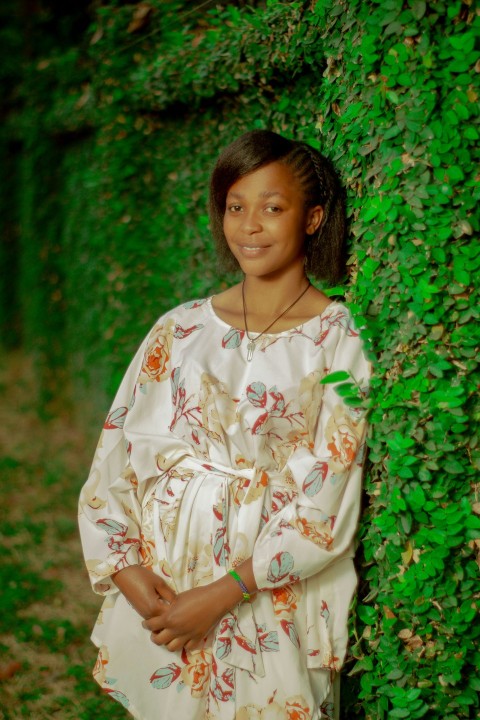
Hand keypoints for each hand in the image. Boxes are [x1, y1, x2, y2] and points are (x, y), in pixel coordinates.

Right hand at [112, 565, 175, 619]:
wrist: (123, 574)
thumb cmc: (141, 576)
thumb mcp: (159, 582)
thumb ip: (170, 594)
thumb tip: (178, 602)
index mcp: (154, 608)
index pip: (170, 615)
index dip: (178, 611)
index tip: (184, 604)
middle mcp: (148, 615)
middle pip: (164, 620)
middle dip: (173, 615)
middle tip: (181, 606)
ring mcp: (143, 614)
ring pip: (158, 620)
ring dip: (165, 615)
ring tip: (173, 606)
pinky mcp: (140, 611)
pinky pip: (152, 616)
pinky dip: (159, 614)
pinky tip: (164, 604)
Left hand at [142, 559, 257, 651]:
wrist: (213, 600)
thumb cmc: (195, 595)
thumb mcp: (178, 598)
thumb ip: (169, 607)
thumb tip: (163, 611)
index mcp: (169, 618)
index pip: (151, 625)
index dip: (146, 624)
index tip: (146, 623)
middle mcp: (176, 630)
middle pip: (159, 640)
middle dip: (155, 637)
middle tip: (156, 632)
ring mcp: (187, 636)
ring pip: (171, 648)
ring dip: (168, 643)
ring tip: (169, 637)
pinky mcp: (197, 639)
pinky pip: (187, 647)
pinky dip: (183, 644)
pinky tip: (183, 638)